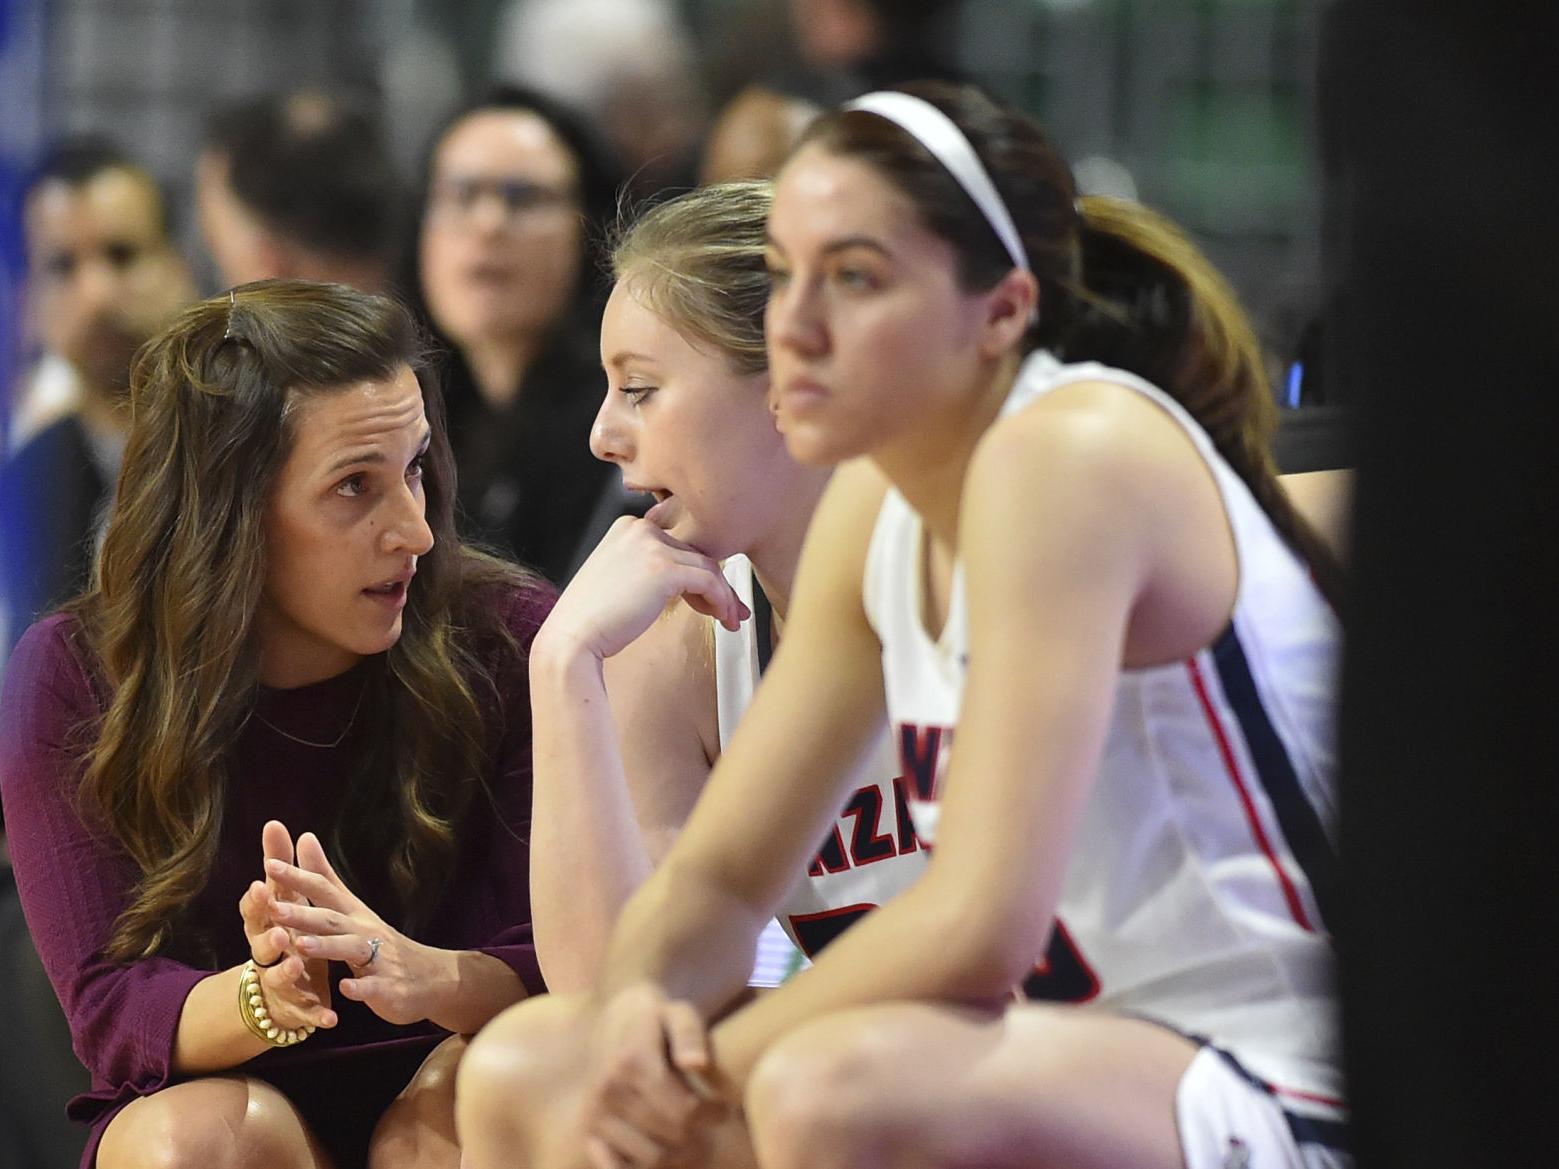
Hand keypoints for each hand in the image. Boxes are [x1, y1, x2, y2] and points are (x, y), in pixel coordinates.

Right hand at [236, 821, 335, 1029]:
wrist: (282, 987)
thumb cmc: (285, 930)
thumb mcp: (285, 898)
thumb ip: (281, 864)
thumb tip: (275, 823)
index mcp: (265, 925)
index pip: (255, 912)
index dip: (258, 901)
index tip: (262, 886)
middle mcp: (268, 954)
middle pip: (262, 947)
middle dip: (270, 939)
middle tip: (280, 932)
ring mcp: (280, 983)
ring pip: (279, 980)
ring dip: (286, 974)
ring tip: (296, 968)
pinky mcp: (296, 1008)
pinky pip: (305, 1014)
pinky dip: (316, 1016)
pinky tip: (330, 1019)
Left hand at [264, 831, 452, 1025]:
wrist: (432, 976)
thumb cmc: (383, 943)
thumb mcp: (353, 908)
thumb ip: (326, 877)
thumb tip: (305, 837)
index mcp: (352, 914)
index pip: (323, 890)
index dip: (298, 878)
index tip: (269, 864)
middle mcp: (364, 932)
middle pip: (331, 919)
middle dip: (302, 914)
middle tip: (273, 908)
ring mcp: (378, 959)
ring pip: (350, 949)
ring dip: (326, 946)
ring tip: (300, 946)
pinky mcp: (387, 987)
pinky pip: (373, 987)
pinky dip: (360, 987)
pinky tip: (345, 988)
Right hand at [541, 517, 749, 662]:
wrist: (572, 639)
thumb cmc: (593, 619)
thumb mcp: (622, 580)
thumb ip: (653, 570)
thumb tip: (696, 581)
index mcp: (628, 527)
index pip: (678, 543)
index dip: (698, 571)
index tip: (711, 594)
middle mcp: (640, 529)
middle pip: (696, 552)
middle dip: (717, 584)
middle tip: (731, 609)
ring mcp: (652, 546)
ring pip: (708, 566)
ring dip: (724, 595)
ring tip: (730, 618)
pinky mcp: (664, 569)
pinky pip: (709, 581)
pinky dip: (722, 601)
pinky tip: (724, 619)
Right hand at [580, 983, 722, 1168]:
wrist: (615, 1024)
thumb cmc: (657, 1020)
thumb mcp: (678, 1013)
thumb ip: (690, 1034)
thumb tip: (696, 1063)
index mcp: (633, 1060)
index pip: (684, 1109)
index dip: (711, 1115)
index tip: (723, 1109)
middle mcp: (609, 1089)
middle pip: (671, 1137)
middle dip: (700, 1135)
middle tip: (711, 1125)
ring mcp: (596, 1114)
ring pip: (651, 1159)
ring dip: (679, 1155)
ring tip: (693, 1137)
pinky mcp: (588, 1132)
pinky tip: (664, 1149)